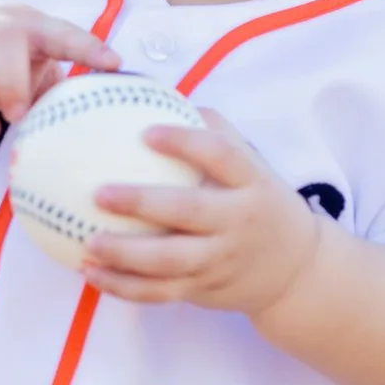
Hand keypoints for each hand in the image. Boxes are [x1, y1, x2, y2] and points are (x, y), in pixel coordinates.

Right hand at [0, 3, 120, 151]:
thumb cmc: (2, 57)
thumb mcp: (32, 57)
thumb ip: (58, 87)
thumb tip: (100, 129)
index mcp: (27, 25)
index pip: (61, 31)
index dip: (86, 47)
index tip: (113, 65)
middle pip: (0, 37)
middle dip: (11, 79)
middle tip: (18, 115)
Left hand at [83, 111, 327, 316]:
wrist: (295, 271)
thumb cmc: (260, 203)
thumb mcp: (252, 167)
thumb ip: (214, 133)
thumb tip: (161, 93)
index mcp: (251, 184)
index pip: (221, 157)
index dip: (185, 142)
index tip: (146, 132)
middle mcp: (237, 222)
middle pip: (189, 212)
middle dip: (143, 203)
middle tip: (100, 192)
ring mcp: (219, 260)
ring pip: (169, 261)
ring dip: (125, 254)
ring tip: (89, 241)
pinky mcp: (202, 290)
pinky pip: (158, 292)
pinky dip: (122, 286)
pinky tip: (90, 271)